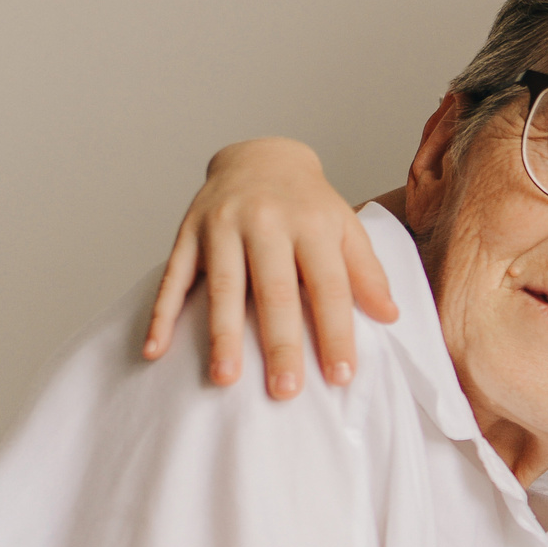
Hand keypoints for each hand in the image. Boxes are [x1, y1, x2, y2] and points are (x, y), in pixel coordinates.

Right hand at [142, 138, 396, 395]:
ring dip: (222, 335)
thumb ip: (366, 271)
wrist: (260, 156)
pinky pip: (173, 278)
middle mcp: (267, 222)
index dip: (336, 332)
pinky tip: (156, 349)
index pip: (329, 286)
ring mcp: (222, 226)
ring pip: (223, 287)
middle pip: (275, 291)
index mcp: (312, 224)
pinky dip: (162, 314)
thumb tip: (391, 316)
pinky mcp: (188, 233)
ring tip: (225, 378)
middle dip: (280, 343)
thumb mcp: (345, 227)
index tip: (341, 376)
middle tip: (285, 391)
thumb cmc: (308, 205)